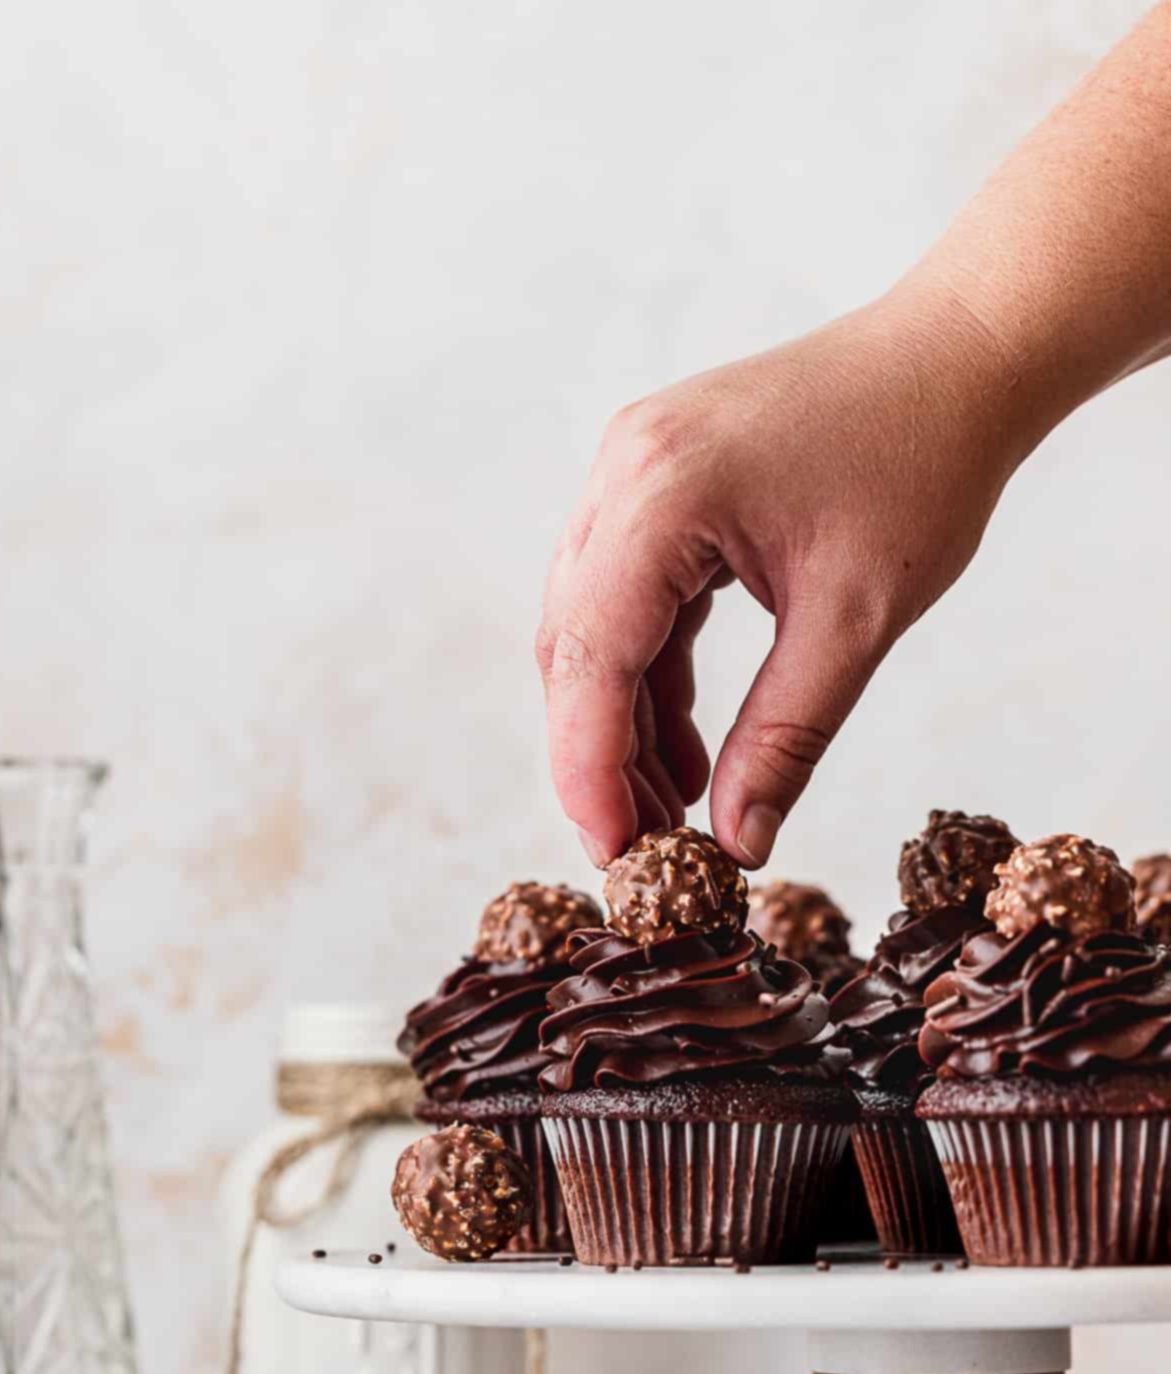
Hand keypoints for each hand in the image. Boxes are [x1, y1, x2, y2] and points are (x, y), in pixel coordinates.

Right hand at [536, 287, 1029, 868]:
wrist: (958, 355)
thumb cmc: (924, 463)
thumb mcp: (856, 622)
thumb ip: (786, 739)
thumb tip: (739, 845)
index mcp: (661, 494)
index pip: (591, 657)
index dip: (589, 770)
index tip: (613, 858)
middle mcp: (623, 472)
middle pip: (576, 646)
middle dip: (601, 756)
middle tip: (645, 851)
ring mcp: (632, 468)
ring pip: (595, 627)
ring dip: (625, 723)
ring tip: (675, 812)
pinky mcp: (657, 480)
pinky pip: (630, 596)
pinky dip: (654, 674)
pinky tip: (688, 749)